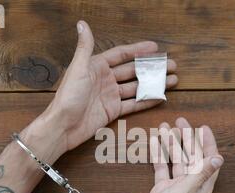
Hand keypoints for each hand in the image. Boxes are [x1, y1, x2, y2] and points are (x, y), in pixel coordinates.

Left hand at [47, 21, 177, 151]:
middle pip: (133, 71)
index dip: (138, 50)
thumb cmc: (67, 97)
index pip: (121, 55)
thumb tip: (82, 24)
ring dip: (153, 84)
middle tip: (171, 65)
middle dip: (152, 68)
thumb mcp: (77, 69)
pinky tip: (160, 97)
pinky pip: (133, 105)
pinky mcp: (112, 111)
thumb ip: (84, 47)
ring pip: (136, 87)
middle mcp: (105, 80)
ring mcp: (110, 96)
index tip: (155, 47)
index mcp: (96, 66)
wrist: (63, 126)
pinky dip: (147, 101)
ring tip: (172, 80)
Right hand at [130, 118, 222, 192]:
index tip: (203, 127)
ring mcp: (176, 187)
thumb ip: (200, 174)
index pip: (208, 160)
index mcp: (201, 186)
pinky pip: (162, 169)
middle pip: (191, 156)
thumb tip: (218, 158)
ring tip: (164, 127)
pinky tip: (155, 143)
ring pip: (175, 160)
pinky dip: (159, 156)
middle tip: (180, 121)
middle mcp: (190, 185)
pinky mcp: (162, 190)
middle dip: (186, 138)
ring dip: (171, 144)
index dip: (207, 143)